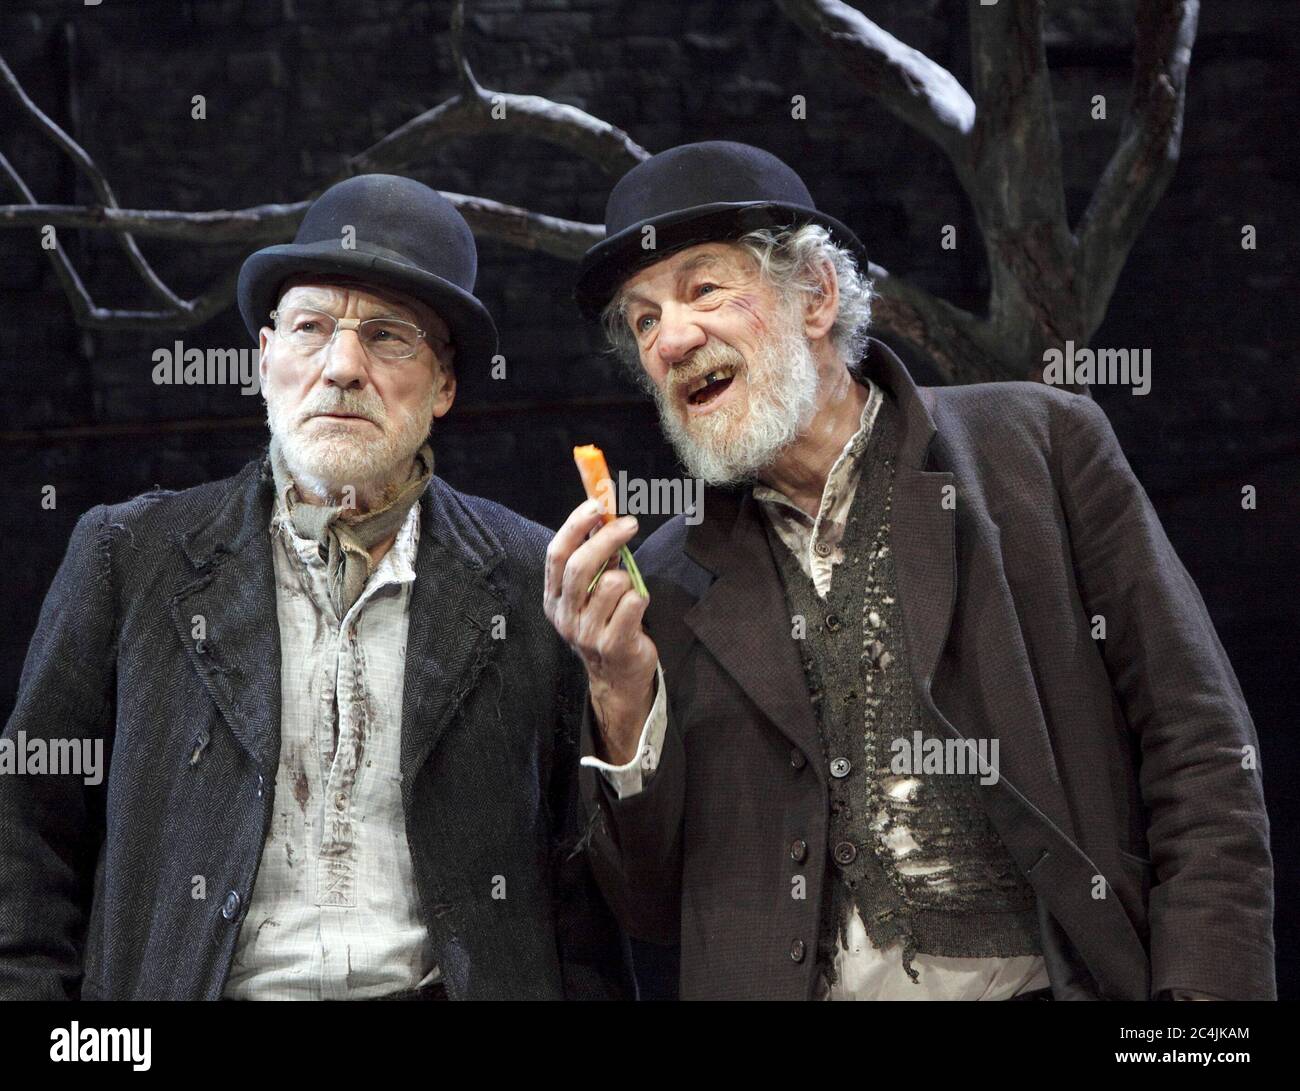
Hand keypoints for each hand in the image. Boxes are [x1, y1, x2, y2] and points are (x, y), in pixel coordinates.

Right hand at [545, 500, 658, 764]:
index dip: (575, 525)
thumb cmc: (605, 622)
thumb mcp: (589, 592)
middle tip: (630, 523)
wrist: (616, 676)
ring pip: (612, 583)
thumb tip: (602, 513)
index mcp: (553, 598)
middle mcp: (564, 615)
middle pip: (581, 565)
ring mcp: (586, 633)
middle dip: (607, 538)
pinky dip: (640, 598)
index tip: (596, 504)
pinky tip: (636, 608)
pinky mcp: (613, 645)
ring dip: (628, 577)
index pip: (556, 554)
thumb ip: (593, 557)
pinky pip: (633, 603)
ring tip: (628, 589)